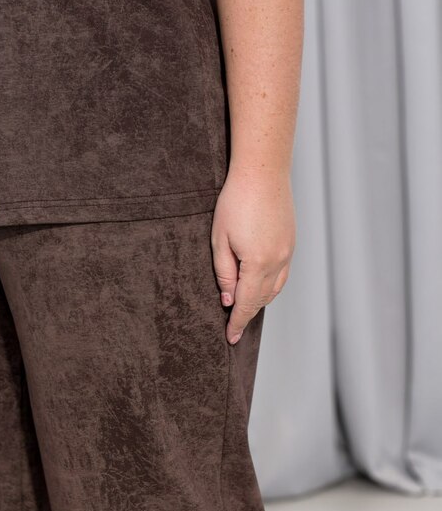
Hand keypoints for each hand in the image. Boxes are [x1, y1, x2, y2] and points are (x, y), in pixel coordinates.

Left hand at [211, 164, 295, 343]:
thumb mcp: (219, 240)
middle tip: (232, 326)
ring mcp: (288, 252)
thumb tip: (229, 300)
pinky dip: (270, 286)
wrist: (263, 171)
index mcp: (258, 263)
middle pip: (262, 300)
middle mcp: (278, 262)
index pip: (246, 304)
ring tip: (243, 308)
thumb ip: (224, 274)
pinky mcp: (291, 243)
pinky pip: (282, 275)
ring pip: (275, 289)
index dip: (238, 323)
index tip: (231, 338)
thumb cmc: (235, 201)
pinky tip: (258, 286)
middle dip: (247, 314)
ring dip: (259, 301)